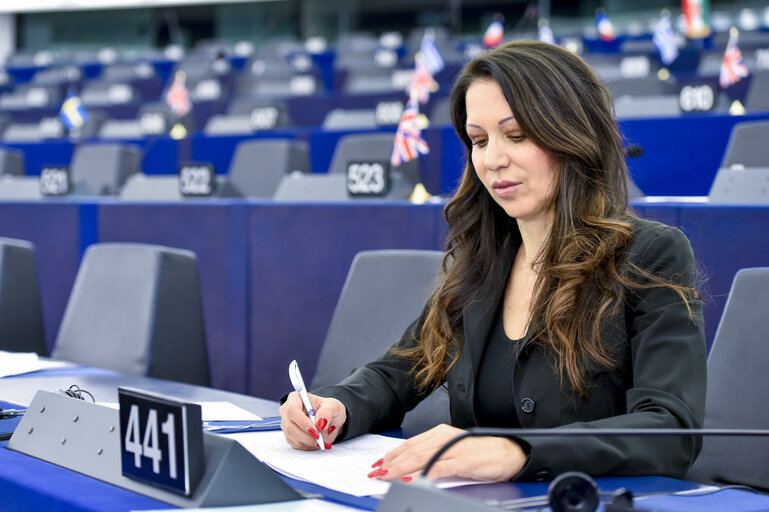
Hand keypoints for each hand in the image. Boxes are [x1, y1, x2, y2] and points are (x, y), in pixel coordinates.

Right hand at [279, 391, 345, 449]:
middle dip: (307, 436)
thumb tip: (320, 422)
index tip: (315, 431)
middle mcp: (287, 410)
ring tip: (323, 440)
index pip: (292, 410)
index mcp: (296, 398)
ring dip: (309, 441)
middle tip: (320, 439)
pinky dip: (308, 445)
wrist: (330, 421)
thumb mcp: (333, 406)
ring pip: (292, 437)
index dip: (302, 422)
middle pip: (290, 426)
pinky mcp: (289, 436)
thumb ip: (327, 412)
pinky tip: (317, 441)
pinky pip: (296, 444)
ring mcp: (287, 424)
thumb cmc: (329, 410)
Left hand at [369, 424, 526, 481]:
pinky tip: (412, 479)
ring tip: (386, 475)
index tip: (378, 464)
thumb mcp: (453, 452)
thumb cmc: (483, 454)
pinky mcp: (463, 460)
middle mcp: (444, 437)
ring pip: (421, 457)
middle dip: (391, 462)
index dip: (392, 454)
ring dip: (401, 468)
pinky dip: (423, 474)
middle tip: (375, 472)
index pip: (410, 444)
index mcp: (440, 433)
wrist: (510, 453)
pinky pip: (439, 467)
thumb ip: (435, 457)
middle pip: (411, 450)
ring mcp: (454, 448)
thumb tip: (411, 469)